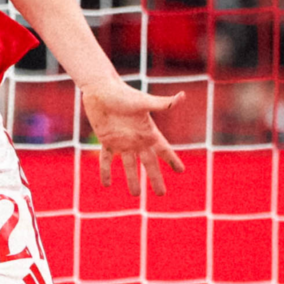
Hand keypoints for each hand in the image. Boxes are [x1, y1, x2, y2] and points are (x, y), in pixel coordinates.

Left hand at [81, 80, 184, 195]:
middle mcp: (136, 139)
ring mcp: (121, 141)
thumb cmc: (123, 93)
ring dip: (132, 179)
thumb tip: (183, 95)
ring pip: (129, 165)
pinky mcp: (106, 140)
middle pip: (148, 163)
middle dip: (155, 178)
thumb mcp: (144, 102)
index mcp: (148, 132)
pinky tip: (106, 184)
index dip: (172, 160)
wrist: (101, 89)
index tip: (181, 171)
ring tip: (135, 195)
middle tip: (161, 194)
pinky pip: (106, 159)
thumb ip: (163, 103)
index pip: (164, 150)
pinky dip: (106, 171)